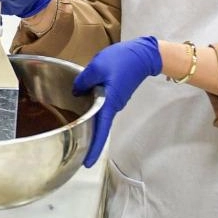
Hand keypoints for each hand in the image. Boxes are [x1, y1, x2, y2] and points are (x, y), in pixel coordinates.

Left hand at [73, 36, 162, 168]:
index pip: (100, 130)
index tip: (87, 163)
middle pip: (99, 126)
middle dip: (88, 137)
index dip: (93, 147)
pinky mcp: (116, 94)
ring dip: (88, 119)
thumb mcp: (97, 67)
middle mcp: (114, 106)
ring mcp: (116, 101)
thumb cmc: (122, 60)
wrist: (143, 54)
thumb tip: (76, 92)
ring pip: (99, 114)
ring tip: (73, 124)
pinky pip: (102, 105)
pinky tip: (82, 102)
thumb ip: (83, 81)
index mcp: (109, 103)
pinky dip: (92, 107)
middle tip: (74, 148)